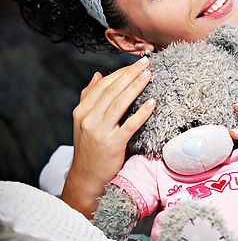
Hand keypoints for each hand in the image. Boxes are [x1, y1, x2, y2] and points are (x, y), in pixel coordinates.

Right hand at [69, 56, 156, 196]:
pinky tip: (152, 103)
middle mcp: (88, 119)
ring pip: (120, 104)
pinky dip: (141, 113)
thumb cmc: (89, 147)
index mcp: (82, 111)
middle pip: (112, 91)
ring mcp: (100, 132)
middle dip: (130, 74)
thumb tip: (97, 75)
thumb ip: (89, 97)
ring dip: (135, 87)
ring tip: (149, 75)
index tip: (135, 63)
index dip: (120, 72)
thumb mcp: (83, 121)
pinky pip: (130, 125)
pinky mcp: (112, 145)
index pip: (102, 86)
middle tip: (146, 62)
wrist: (86, 177)